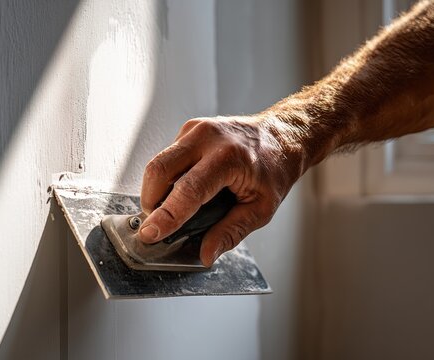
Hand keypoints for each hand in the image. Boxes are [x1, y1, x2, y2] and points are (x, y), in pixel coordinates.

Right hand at [138, 114, 308, 266]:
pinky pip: (167, 156)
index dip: (166, 216)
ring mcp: (196, 129)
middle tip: (157, 224)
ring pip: (158, 162)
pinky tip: (184, 187)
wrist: (283, 135)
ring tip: (171, 208)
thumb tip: (207, 253)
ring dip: (156, 190)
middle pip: (160, 170)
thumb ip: (231, 232)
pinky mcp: (190, 129)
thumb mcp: (262, 208)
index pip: (188, 190)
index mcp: (229, 158)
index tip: (150, 234)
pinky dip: (168, 178)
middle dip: (151, 202)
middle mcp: (208, 138)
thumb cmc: (275, 168)